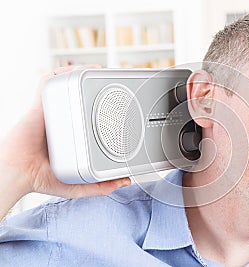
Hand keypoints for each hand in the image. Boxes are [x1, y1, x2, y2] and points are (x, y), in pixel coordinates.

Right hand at [0, 65, 130, 218]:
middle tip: (110, 83)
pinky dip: (61, 73)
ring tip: (98, 71)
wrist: (19, 173)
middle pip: (79, 98)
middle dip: (94, 88)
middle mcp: (63, 121)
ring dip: (81, 76)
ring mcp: (53, 111)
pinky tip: (77, 69)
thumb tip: (125, 180)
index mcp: (72, 136)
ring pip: (67, 87)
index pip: (88, 118)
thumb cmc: (41, 178)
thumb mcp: (79, 185)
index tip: (118, 105)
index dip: (101, 109)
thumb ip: (101, 186)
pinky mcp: (41, 105)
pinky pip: (48, 81)